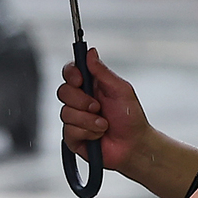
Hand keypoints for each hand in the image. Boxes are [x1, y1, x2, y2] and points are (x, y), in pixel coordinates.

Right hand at [57, 48, 152, 178]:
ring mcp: (75, 119)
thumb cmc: (131, 118)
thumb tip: (91, 52)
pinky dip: (87, 133)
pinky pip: (69, 131)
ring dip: (88, 120)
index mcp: (91, 85)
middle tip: (98, 107)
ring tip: (103, 125)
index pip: (70, 73)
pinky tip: (98, 136)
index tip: (80, 79)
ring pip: (66, 113)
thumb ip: (103, 72)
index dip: (71, 74)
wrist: (133, 146)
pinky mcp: (72, 137)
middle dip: (81, 101)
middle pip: (63, 92)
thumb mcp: (120, 90)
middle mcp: (80, 101)